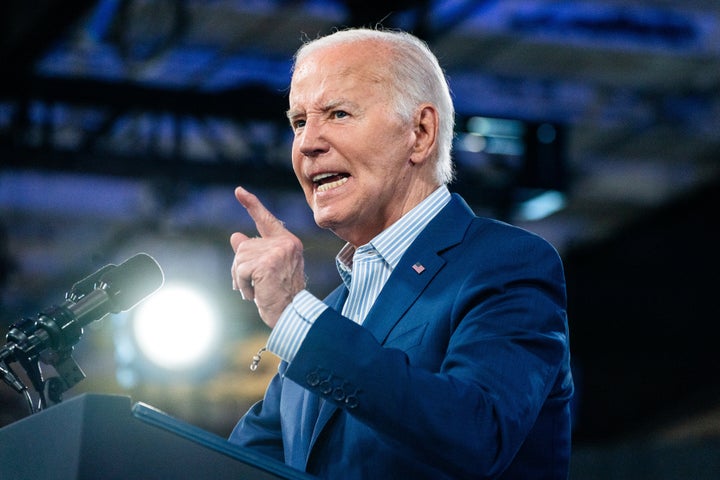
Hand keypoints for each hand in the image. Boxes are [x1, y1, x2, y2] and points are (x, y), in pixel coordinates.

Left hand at [230, 186, 305, 327]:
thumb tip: (235, 236)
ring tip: (255, 291)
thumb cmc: (280, 295)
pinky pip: (241, 270)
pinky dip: (242, 285)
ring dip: (241, 279)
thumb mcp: (266, 270)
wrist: (291, 314)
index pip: (266, 220)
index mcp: (288, 242)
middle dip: (240, 268)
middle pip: (245, 246)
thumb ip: (253, 252)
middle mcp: (286, 243)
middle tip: (251, 286)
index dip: (252, 205)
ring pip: (240, 258)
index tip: (239, 191)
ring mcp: (278, 252)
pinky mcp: (268, 263)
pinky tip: (255, 294)